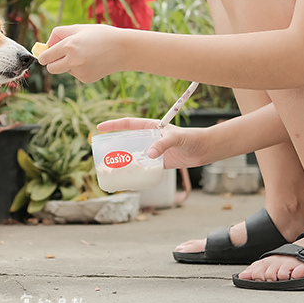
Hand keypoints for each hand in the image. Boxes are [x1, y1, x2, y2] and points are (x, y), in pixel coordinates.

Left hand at [38, 24, 125, 82]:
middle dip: (52, 63)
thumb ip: (60, 34)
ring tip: (84, 55)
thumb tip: (47, 44)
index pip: (46, 57)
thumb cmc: (101, 35)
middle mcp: (72, 61)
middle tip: (59, 57)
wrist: (123, 49)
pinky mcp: (86, 79)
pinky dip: (80, 69)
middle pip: (51, 69)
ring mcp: (80, 72)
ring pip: (65, 71)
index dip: (43, 56)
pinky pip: (76, 74)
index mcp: (69, 46)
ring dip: (68, 65)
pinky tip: (92, 62)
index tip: (44, 55)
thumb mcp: (79, 28)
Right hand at [96, 117, 215, 169]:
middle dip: (114, 146)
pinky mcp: (159, 163)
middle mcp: (149, 139)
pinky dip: (136, 172)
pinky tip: (130, 177)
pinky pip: (143, 167)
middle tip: (102, 153)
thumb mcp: (176, 138)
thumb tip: (149, 155)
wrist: (204, 149)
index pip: (128, 124)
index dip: (113, 125)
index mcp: (150, 127)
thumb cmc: (191, 138)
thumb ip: (162, 144)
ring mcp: (153, 151)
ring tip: (112, 167)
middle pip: (127, 141)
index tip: (99, 128)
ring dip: (124, 161)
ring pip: (134, 155)